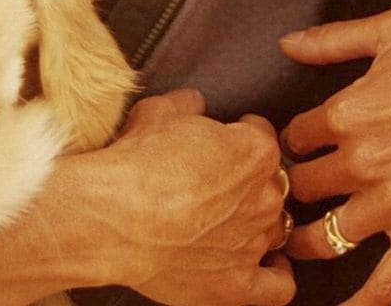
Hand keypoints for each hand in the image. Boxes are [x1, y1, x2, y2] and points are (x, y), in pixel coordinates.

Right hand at [93, 89, 294, 305]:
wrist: (113, 218)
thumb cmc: (134, 164)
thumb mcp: (157, 113)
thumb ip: (185, 105)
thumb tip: (194, 103)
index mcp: (254, 152)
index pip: (262, 136)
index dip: (240, 135)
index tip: (224, 140)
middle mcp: (264, 198)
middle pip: (270, 185)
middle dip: (246, 182)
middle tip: (213, 183)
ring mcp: (253, 243)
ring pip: (272, 229)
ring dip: (254, 224)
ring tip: (225, 223)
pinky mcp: (237, 284)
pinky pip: (277, 286)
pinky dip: (277, 276)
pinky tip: (266, 267)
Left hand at [277, 11, 390, 304]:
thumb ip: (333, 40)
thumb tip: (287, 44)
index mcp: (346, 114)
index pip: (295, 137)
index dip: (296, 140)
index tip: (304, 144)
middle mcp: (359, 163)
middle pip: (301, 187)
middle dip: (294, 187)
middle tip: (296, 191)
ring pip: (323, 236)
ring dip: (304, 241)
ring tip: (295, 243)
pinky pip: (386, 280)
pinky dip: (363, 302)